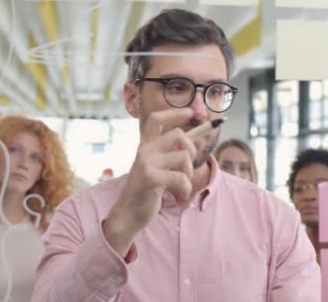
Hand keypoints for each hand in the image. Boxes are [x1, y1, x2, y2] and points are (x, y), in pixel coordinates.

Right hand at [104, 108, 197, 256]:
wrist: (128, 214)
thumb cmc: (146, 192)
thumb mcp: (159, 169)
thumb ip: (174, 154)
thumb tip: (199, 139)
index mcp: (145, 146)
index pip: (157, 120)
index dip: (174, 113)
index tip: (189, 112)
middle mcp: (144, 150)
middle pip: (178, 135)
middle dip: (192, 150)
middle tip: (188, 169)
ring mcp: (146, 163)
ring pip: (184, 157)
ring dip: (189, 175)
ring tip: (181, 187)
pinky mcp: (151, 178)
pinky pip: (182, 178)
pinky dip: (185, 190)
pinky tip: (179, 197)